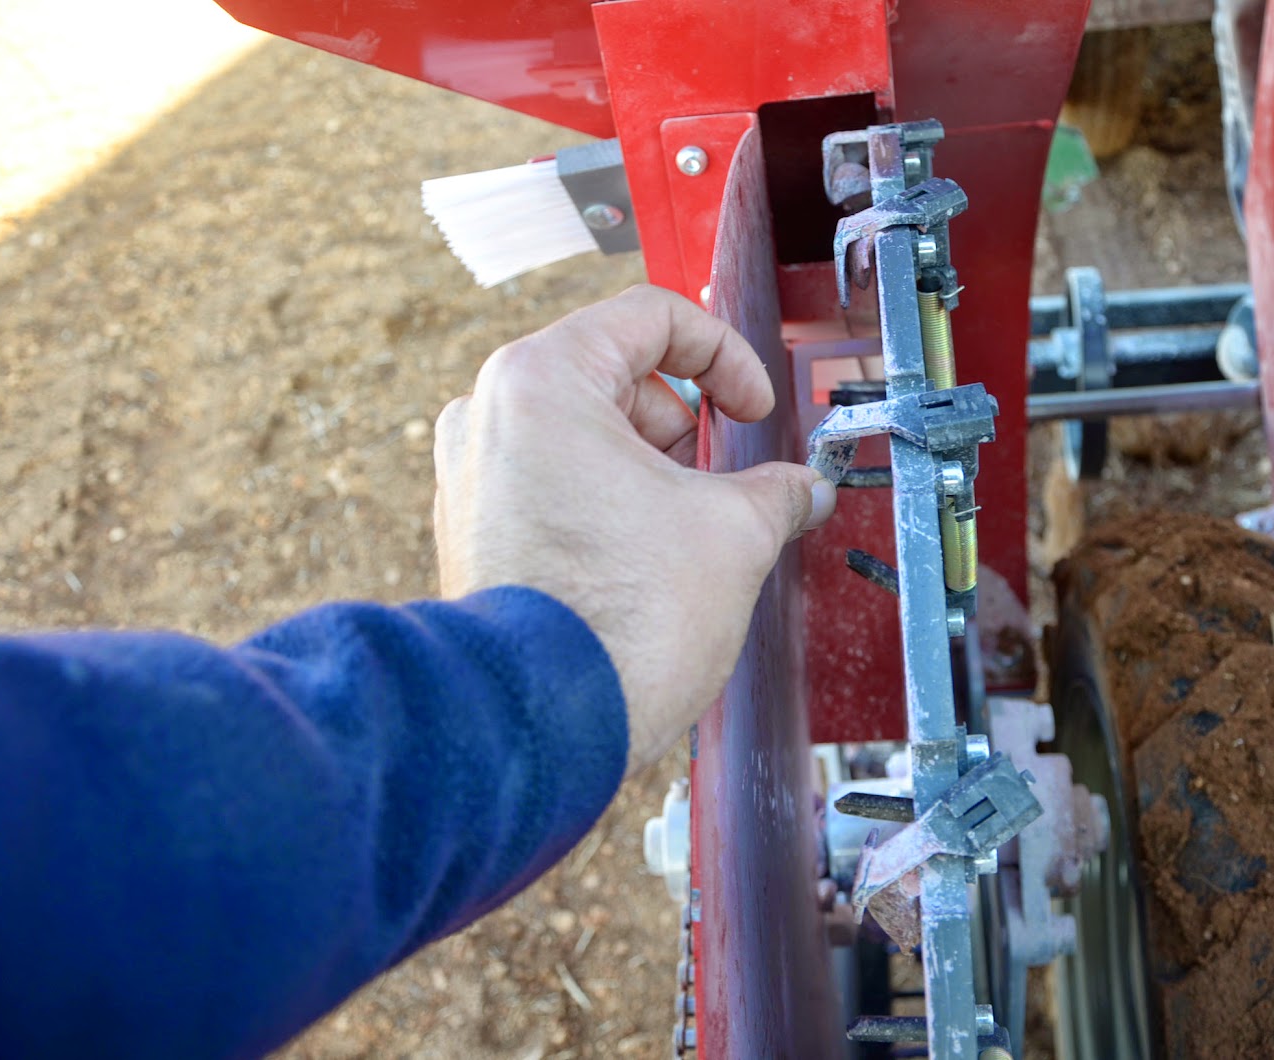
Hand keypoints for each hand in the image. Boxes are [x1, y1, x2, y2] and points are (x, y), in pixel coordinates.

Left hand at [433, 286, 835, 771]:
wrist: (543, 726)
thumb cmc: (619, 622)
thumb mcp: (734, 533)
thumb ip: (778, 491)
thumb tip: (804, 492)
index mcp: (543, 381)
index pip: (651, 318)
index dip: (726, 357)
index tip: (753, 407)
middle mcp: (488, 416)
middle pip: (613, 376)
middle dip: (685, 424)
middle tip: (725, 479)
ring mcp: (470, 477)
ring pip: (581, 436)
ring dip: (647, 468)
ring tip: (688, 530)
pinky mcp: (470, 535)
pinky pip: (549, 487)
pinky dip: (603, 504)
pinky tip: (643, 559)